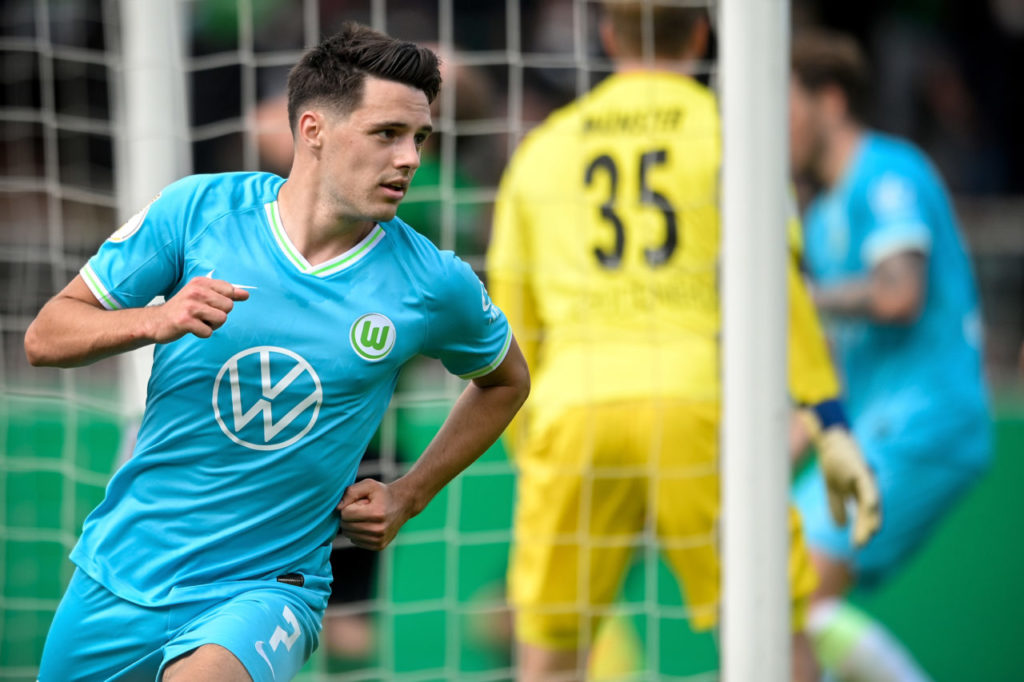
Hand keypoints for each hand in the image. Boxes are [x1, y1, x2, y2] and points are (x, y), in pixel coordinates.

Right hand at [151, 276, 248, 341]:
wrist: (156, 321)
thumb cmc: (183, 309)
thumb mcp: (202, 295)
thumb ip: (224, 293)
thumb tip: (246, 294)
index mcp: (200, 282)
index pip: (229, 289)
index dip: (225, 301)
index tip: (213, 305)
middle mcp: (195, 291)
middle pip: (228, 306)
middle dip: (219, 314)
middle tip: (203, 315)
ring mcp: (190, 306)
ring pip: (221, 319)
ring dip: (212, 325)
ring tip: (198, 321)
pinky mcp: (185, 321)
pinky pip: (208, 332)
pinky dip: (202, 333)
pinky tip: (191, 328)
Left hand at [337, 479, 413, 550]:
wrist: (403, 504)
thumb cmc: (382, 494)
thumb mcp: (368, 485)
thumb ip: (350, 492)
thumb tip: (337, 508)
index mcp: (376, 513)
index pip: (345, 514)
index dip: (348, 506)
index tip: (359, 502)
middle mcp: (379, 529)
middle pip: (346, 526)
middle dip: (349, 516)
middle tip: (362, 509)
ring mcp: (379, 540)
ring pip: (349, 535)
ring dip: (353, 525)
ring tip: (366, 517)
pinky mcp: (379, 546)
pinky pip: (355, 541)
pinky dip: (358, 533)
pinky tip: (368, 525)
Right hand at [815, 425, 881, 546]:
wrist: (829, 440)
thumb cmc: (833, 462)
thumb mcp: (832, 489)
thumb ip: (836, 506)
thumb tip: (840, 526)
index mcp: (858, 493)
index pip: (863, 514)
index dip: (861, 529)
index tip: (857, 546)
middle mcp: (865, 487)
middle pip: (868, 511)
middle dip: (864, 527)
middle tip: (860, 545)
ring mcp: (864, 478)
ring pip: (870, 500)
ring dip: (870, 516)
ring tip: (872, 531)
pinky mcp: (861, 469)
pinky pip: (867, 484)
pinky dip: (870, 495)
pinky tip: (872, 505)